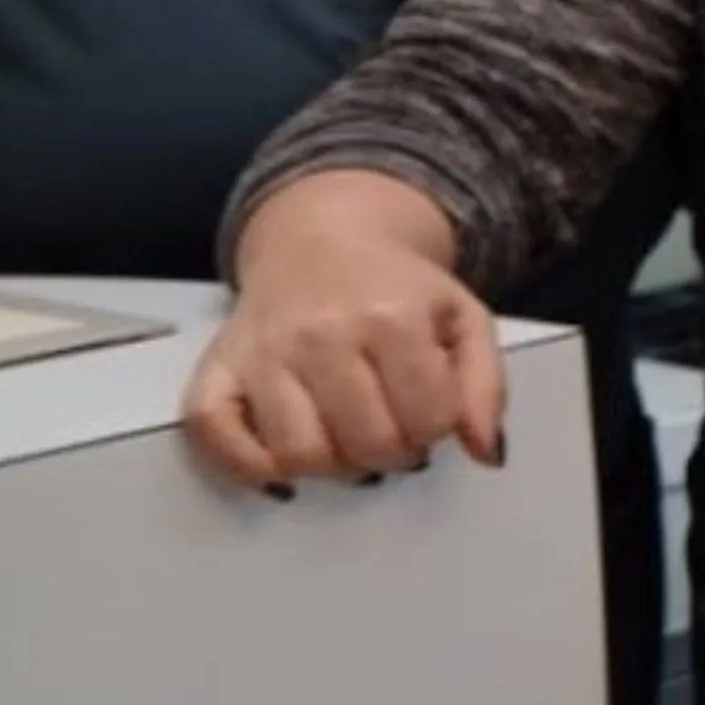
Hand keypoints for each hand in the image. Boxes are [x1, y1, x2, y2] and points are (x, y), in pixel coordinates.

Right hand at [180, 241, 510, 490]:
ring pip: (300, 454)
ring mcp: (264, 353)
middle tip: (390, 431)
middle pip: (367, 445)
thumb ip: (486, 386)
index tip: (427, 411)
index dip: (436, 429)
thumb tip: (488, 454)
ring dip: (331, 465)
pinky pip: (216, 437)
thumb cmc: (397, 289)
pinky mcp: (217, 368)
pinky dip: (249, 466)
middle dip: (390, 452)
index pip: (429, 420)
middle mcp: (322, 334)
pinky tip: (284, 464)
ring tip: (346, 439)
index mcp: (392, 317)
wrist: (322, 238)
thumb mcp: (463, 318)